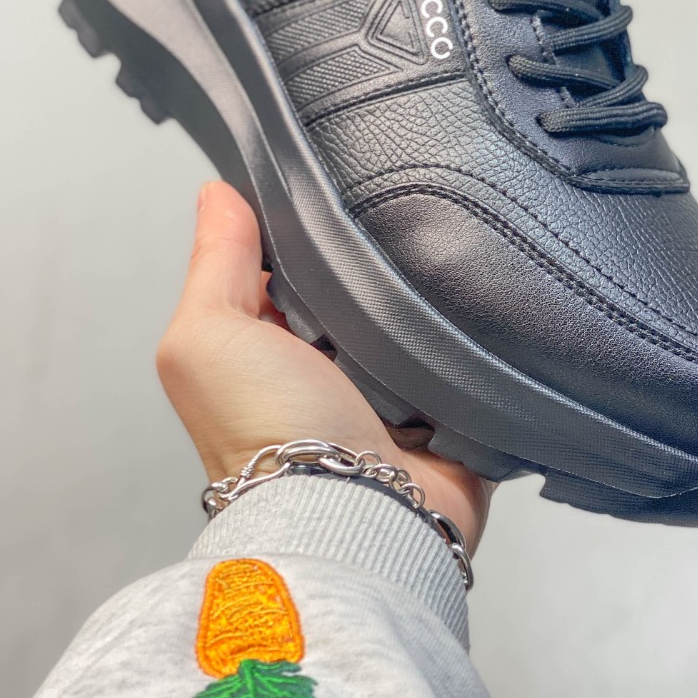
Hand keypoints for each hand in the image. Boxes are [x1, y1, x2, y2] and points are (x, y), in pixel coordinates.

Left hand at [157, 181, 491, 550]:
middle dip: (381, 254)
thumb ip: (216, 262)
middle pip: (363, 286)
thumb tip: (218, 193)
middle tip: (405, 207)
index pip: (293, 264)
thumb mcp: (209, 334)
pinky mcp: (453, 415)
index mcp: (268, 346)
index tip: (337, 180)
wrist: (352, 518)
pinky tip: (487, 298)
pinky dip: (480, 335)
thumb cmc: (265, 432)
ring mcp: (394, 393)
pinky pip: (475, 357)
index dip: (309, 226)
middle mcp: (329, 369)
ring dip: (433, 293)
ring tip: (455, 244)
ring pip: (422, 316)